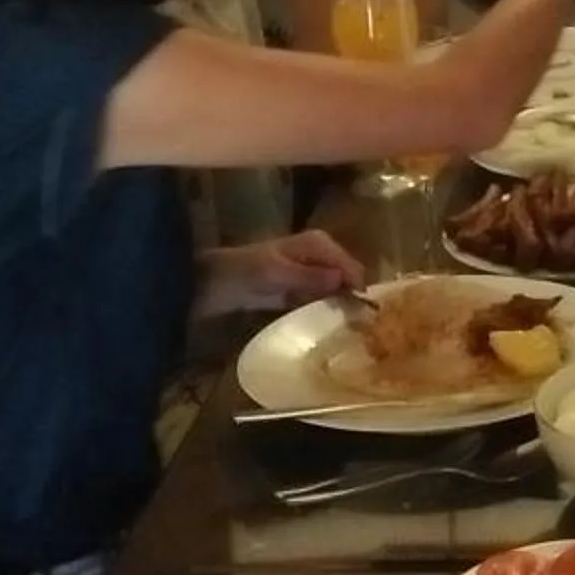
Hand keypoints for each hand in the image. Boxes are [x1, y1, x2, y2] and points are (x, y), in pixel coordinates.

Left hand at [197, 228, 365, 318]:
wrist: (207, 283)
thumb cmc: (240, 273)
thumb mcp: (274, 274)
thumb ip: (308, 276)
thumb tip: (343, 280)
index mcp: (318, 244)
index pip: (351, 267)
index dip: (360, 289)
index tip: (367, 318)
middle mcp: (319, 254)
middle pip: (349, 278)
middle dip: (354, 298)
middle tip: (360, 328)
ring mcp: (310, 272)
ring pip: (339, 289)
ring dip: (342, 307)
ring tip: (351, 330)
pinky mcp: (299, 289)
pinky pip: (323, 300)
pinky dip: (327, 311)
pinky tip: (330, 327)